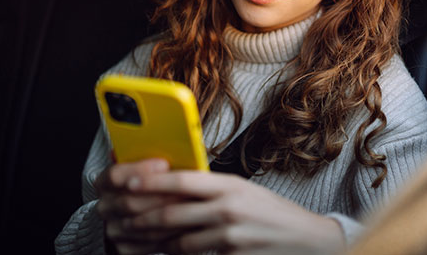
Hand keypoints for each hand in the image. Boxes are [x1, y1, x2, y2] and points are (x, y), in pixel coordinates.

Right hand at [95, 158, 183, 253]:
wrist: (130, 215)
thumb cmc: (143, 185)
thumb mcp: (142, 168)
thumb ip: (149, 160)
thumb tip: (169, 146)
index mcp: (104, 183)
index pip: (116, 175)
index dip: (140, 169)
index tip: (164, 164)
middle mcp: (104, 206)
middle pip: (131, 201)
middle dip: (162, 195)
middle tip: (188, 190)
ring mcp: (112, 228)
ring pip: (142, 224)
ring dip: (169, 215)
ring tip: (192, 206)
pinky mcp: (123, 247)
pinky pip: (146, 243)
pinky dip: (167, 235)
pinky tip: (186, 226)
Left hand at [122, 171, 345, 254]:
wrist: (306, 239)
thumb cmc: (272, 212)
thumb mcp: (244, 191)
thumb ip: (214, 189)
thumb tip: (177, 187)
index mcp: (230, 184)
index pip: (184, 179)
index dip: (153, 181)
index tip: (129, 182)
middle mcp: (229, 206)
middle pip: (174, 211)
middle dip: (142, 216)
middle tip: (121, 218)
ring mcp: (230, 234)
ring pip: (178, 239)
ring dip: (152, 240)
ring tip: (133, 237)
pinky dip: (174, 253)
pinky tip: (162, 251)